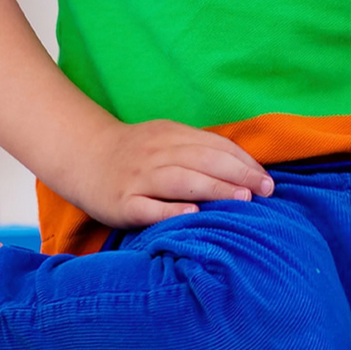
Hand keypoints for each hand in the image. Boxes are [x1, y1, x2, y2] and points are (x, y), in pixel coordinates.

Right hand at [69, 120, 273, 229]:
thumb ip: (200, 149)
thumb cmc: (137, 154)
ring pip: (182, 180)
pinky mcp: (122, 203)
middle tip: (265, 190)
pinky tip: (194, 213)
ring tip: (242, 199)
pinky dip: (172, 210)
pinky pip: (149, 207)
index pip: (217, 146)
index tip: (267, 180)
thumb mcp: (169, 140)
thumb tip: (246, 168)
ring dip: (216, 189)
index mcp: (173, 136)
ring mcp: (139, 178)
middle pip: (205, 160)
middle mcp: (158, 154)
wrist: (83, 155)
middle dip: (240, 174)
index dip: (245, 162)